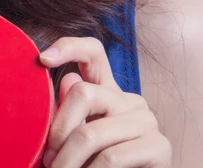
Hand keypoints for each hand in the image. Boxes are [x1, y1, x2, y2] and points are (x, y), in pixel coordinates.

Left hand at [39, 37, 171, 166]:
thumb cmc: (95, 164)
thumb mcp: (77, 135)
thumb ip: (70, 110)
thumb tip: (66, 79)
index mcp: (108, 91)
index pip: (93, 51)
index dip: (68, 47)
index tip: (43, 58)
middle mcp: (129, 99)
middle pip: (82, 92)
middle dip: (58, 130)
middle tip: (48, 160)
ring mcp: (146, 120)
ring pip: (91, 132)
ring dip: (68, 160)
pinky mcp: (159, 146)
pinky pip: (111, 156)